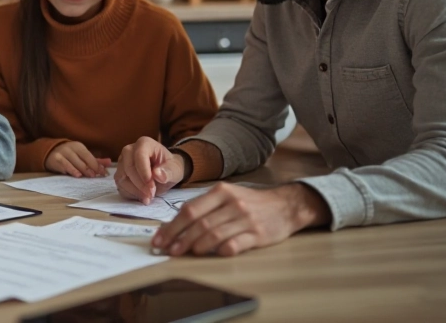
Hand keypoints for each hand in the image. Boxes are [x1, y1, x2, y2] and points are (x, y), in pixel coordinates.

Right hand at [45, 142, 110, 177]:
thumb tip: (109, 163)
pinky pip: (65, 166)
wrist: (50, 152)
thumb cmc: (69, 155)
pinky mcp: (56, 160)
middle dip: (91, 168)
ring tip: (89, 176)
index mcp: (79, 147)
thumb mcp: (81, 155)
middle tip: (96, 176)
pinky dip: (72, 170)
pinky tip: (77, 175)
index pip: (89, 156)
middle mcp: (71, 148)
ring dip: (82, 170)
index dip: (97, 165)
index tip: (104, 173)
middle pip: (83, 160)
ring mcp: (63, 154)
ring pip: (74, 163)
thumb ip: (95, 160)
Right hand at [115, 137, 184, 203]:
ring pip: (121, 177)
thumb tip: (157, 174)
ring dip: (134, 190)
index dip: (144, 172)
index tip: (152, 186)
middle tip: (151, 194)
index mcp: (144, 143)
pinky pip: (120, 185)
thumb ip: (168, 172)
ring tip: (148, 198)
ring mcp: (122, 162)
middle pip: (128, 167)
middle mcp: (129, 150)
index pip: (139, 155)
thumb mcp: (175, 170)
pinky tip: (142, 197)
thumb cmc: (170, 168)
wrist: (165, 173)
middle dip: (139, 184)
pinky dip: (130, 194)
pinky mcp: (120, 174)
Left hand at [151, 182, 330, 256]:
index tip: (160, 238)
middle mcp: (232, 203)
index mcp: (220, 191)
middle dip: (180, 239)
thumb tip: (175, 226)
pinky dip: (221, 250)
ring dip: (196, 246)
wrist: (285, 205)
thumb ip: (204, 208)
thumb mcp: (226, 196)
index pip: (189, 210)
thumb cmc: (249, 202)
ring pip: (214, 234)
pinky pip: (235, 245)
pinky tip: (213, 254)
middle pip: (199, 223)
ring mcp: (245, 219)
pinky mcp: (258, 234)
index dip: (172, 226)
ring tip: (185, 253)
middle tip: (169, 250)